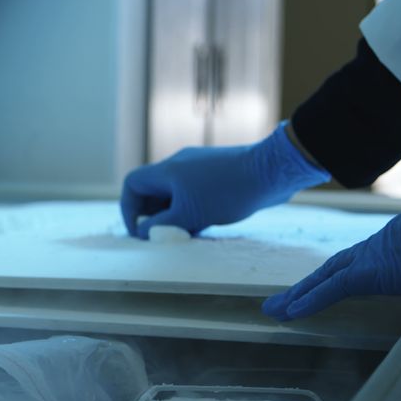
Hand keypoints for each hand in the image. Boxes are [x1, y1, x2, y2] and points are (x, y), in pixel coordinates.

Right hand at [120, 123, 328, 238]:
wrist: (272, 170)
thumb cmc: (228, 191)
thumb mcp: (189, 215)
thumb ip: (162, 225)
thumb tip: (145, 232)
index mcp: (167, 170)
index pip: (132, 185)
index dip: (129, 209)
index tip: (139, 230)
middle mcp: (179, 165)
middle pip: (152, 190)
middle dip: (153, 215)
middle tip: (163, 235)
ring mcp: (198, 167)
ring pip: (174, 193)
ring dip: (174, 214)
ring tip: (187, 231)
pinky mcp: (216, 173)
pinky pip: (193, 192)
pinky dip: (191, 208)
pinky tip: (205, 222)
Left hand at [263, 209, 400, 320]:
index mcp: (397, 251)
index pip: (359, 265)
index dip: (334, 278)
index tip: (317, 288)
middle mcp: (381, 251)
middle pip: (335, 270)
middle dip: (309, 285)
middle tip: (281, 303)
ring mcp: (376, 256)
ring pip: (327, 277)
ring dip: (300, 293)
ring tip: (274, 310)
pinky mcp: (374, 270)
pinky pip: (334, 287)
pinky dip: (311, 299)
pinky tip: (289, 312)